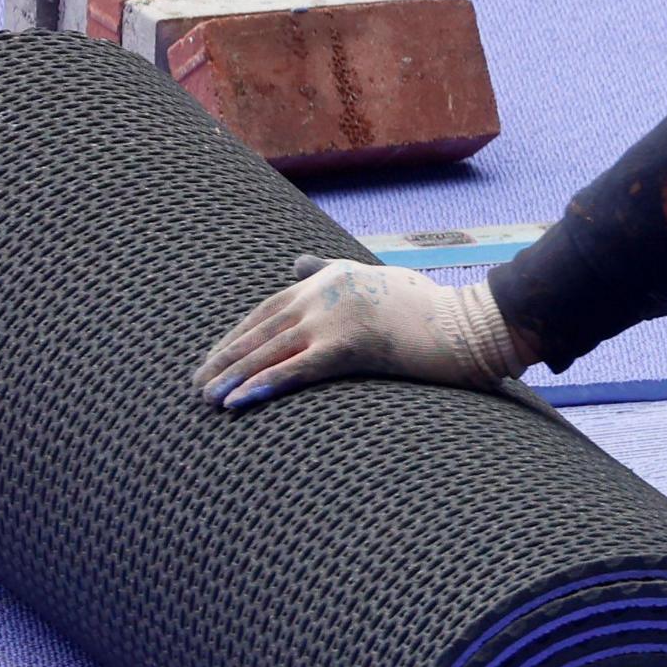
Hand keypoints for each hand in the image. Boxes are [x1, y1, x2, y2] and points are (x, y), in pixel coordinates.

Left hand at [194, 254, 533, 411]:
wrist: (470, 326)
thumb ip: (330, 271)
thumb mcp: (374, 279)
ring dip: (233, 375)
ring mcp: (335, 318)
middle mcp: (324, 293)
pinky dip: (260, 386)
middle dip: (225, 357)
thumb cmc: (428, 309)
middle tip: (196, 383)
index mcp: (328, 278)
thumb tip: (296, 263)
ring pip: (270, 350)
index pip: (268, 309)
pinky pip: (294, 370)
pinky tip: (235, 402)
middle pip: (261, 330)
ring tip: (205, 398)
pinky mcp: (349, 346)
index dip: (236, 336)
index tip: (214, 360)